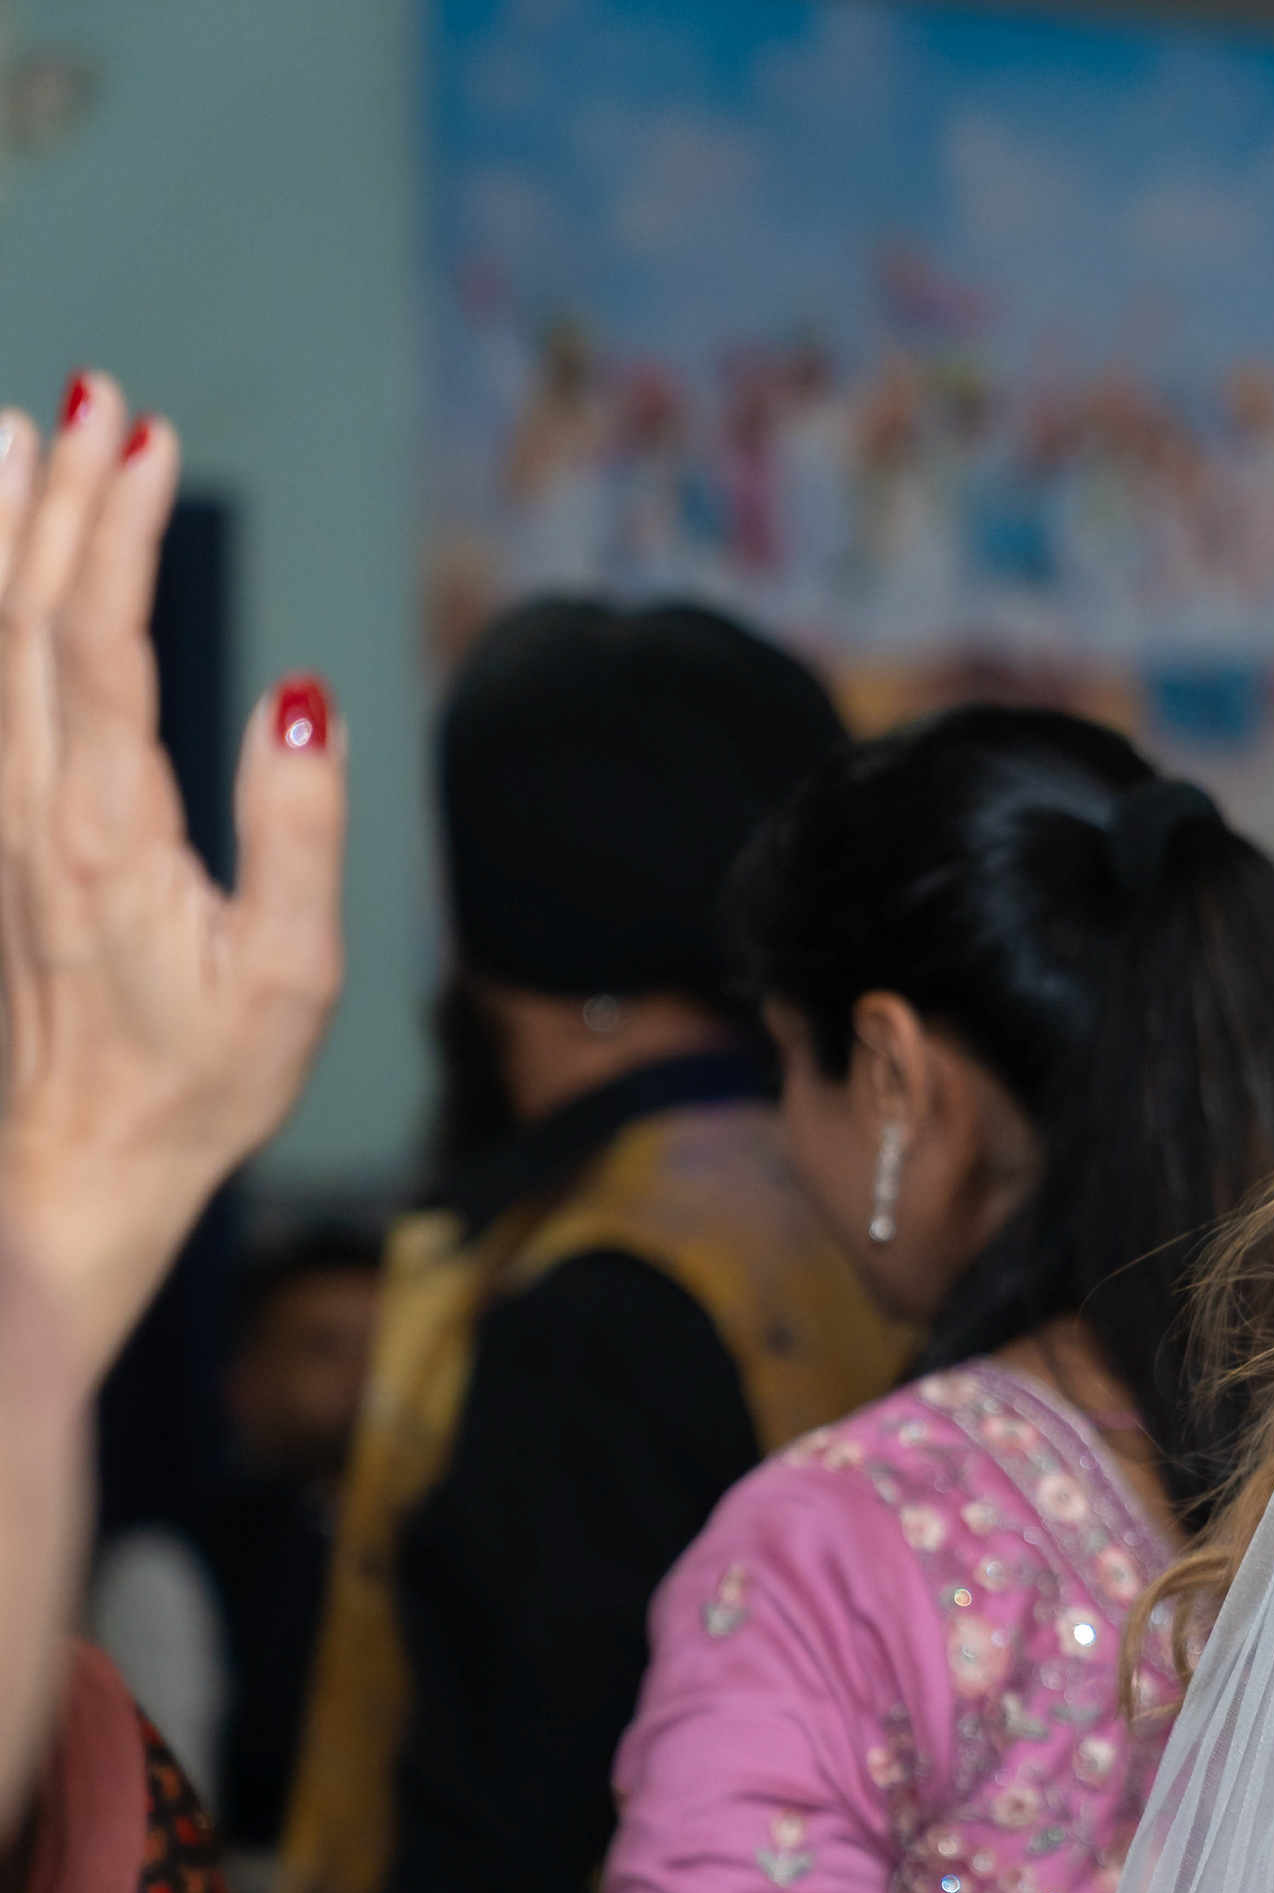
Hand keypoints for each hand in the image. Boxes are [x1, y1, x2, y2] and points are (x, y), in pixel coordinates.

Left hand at [0, 371, 343, 1390]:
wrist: (77, 1168)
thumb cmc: (202, 1083)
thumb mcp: (289, 975)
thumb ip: (296, 830)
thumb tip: (296, 698)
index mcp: (106, 832)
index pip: (98, 641)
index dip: (116, 530)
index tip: (146, 438)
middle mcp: (28, 810)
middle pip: (26, 617)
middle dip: (60, 497)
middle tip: (97, 394)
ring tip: (10, 434)